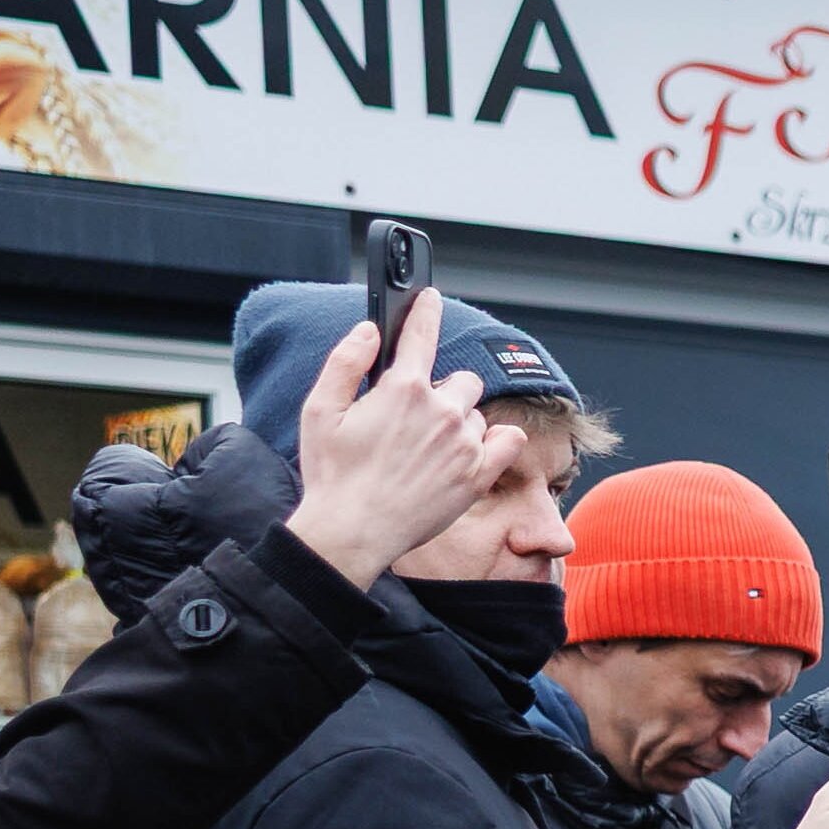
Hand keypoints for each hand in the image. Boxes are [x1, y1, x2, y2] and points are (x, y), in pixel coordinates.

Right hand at [275, 287, 517, 588]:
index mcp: (402, 389)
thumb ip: (345, 363)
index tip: (429, 298)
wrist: (353, 531)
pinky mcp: (480, 473)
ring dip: (459, 423)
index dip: (425, 311)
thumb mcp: (319, 411)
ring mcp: (465, 442)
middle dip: (441, 392)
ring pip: (476, 414)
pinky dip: (495, 441)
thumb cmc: (332, 474)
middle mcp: (442, 410)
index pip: (421, 335)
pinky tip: (471, 452)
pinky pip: (509, 440)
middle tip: (413, 420)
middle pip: (460, 380)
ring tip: (425, 452)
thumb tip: (368, 330)